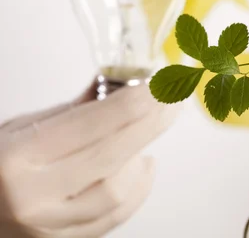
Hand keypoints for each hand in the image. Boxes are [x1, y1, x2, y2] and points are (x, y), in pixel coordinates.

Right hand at [0, 81, 179, 236]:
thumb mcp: (20, 128)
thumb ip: (74, 110)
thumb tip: (124, 85)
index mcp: (17, 157)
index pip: (89, 125)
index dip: (131, 103)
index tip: (157, 87)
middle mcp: (32, 196)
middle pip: (111, 156)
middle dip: (149, 125)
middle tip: (171, 103)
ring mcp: (48, 226)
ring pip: (117, 192)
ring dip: (140, 160)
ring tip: (147, 137)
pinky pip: (113, 218)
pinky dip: (137, 190)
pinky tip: (142, 167)